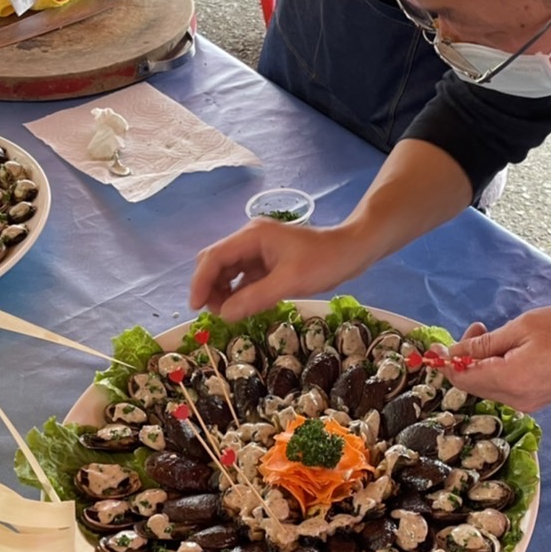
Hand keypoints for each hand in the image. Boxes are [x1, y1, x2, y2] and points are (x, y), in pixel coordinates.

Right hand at [189, 221, 372, 319]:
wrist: (354, 250)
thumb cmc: (325, 261)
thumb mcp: (289, 282)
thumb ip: (255, 298)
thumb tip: (224, 315)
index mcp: (252, 236)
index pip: (214, 257)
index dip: (201, 282)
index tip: (196, 307)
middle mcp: (251, 240)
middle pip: (217, 263)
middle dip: (212, 288)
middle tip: (217, 315)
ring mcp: (259, 251)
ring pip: (229, 272)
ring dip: (226, 293)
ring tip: (232, 315)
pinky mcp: (269, 262)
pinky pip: (246, 279)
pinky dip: (242, 294)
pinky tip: (247, 309)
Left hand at [445, 307, 550, 411]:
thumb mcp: (521, 329)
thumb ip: (484, 344)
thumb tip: (454, 353)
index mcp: (508, 380)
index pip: (461, 379)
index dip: (445, 362)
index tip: (441, 343)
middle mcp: (514, 399)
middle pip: (472, 385)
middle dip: (464, 359)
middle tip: (477, 328)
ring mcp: (526, 404)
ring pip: (487, 387)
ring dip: (481, 363)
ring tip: (494, 334)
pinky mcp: (535, 401)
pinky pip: (504, 389)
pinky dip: (496, 371)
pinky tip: (509, 351)